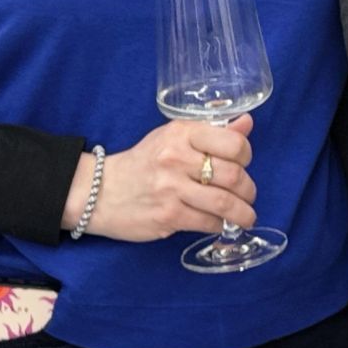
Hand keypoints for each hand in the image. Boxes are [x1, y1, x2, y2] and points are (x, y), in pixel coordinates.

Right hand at [64, 114, 258, 241]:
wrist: (98, 192)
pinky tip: (220, 224)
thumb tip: (248, 123)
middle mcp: (177, 158)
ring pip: (224, 202)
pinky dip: (219, 225)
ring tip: (246, 215)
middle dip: (248, 189)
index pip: (233, 142)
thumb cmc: (143, 162)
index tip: (245, 163)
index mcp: (182, 133)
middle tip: (248, 195)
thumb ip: (211, 132)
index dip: (246, 155)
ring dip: (242, 212)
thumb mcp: (173, 138)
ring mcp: (172, 188)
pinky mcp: (167, 215)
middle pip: (232, 175)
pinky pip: (207, 221)